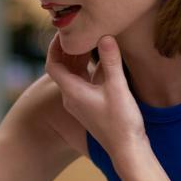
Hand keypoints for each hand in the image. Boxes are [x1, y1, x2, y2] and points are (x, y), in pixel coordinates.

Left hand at [46, 34, 148, 164]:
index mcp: (72, 92)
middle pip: (63, 68)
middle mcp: (71, 98)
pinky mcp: (91, 107)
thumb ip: (111, 61)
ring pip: (74, 75)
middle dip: (68, 49)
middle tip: (78, 30)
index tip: (63, 32)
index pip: (52, 64)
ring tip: (89, 40)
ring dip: (79, 59)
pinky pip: (84, 83)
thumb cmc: (121, 122)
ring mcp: (80, 103)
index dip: (54, 46)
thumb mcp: (117, 87)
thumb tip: (105, 36)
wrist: (128, 150)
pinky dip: (89, 69)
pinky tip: (101, 60)